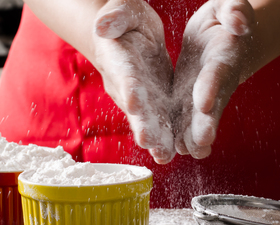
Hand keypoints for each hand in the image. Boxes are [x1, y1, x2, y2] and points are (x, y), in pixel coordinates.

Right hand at [93, 0, 174, 163]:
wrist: (131, 36)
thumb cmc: (126, 19)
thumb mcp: (122, 10)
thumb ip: (115, 17)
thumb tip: (102, 25)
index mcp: (118, 60)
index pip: (123, 75)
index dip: (129, 88)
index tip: (135, 102)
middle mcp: (126, 85)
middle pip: (135, 107)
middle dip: (142, 124)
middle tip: (150, 141)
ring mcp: (140, 98)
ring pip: (148, 121)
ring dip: (156, 139)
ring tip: (165, 156)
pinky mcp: (155, 103)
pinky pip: (162, 121)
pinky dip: (168, 136)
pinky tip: (177, 152)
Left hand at [172, 0, 254, 158]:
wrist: (224, 35)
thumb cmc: (227, 16)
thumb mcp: (229, 6)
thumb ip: (235, 11)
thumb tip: (238, 22)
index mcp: (224, 56)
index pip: (218, 72)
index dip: (212, 86)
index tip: (204, 102)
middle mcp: (216, 82)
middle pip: (212, 105)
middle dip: (205, 123)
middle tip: (201, 142)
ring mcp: (204, 94)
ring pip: (198, 119)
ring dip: (192, 136)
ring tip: (183, 153)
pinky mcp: (190, 99)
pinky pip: (186, 118)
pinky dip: (181, 134)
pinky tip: (173, 150)